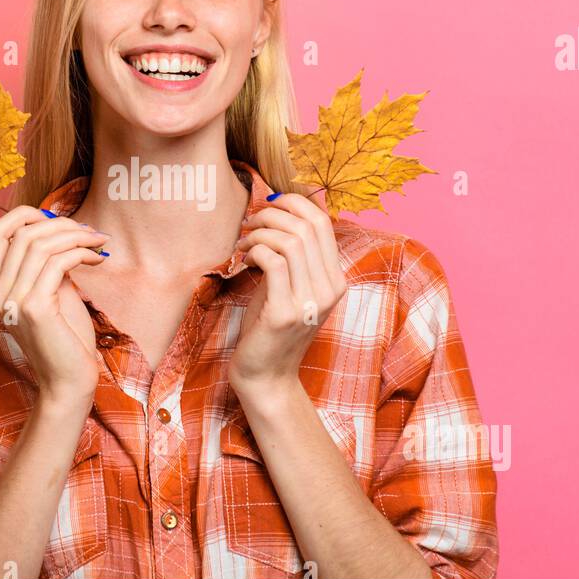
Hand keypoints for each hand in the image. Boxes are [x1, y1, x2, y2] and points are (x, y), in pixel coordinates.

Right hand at [0, 207, 109, 410]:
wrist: (69, 381)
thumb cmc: (66, 338)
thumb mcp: (53, 293)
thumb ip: (48, 264)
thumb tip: (63, 230)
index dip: (27, 214)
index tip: (60, 219)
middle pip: (21, 232)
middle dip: (60, 223)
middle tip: (90, 231)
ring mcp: (12, 300)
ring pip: (40, 244)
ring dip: (76, 236)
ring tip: (99, 242)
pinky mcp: (33, 308)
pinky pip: (58, 262)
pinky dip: (81, 253)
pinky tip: (97, 260)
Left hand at [230, 193, 346, 393]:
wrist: (266, 376)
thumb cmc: (270, 328)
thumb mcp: (289, 287)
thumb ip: (293, 256)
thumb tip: (280, 209)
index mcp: (334, 280)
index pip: (324, 223)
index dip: (295, 202)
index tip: (269, 202)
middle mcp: (329, 290)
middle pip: (307, 226)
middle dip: (272, 214)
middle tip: (250, 222)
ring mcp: (309, 302)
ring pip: (291, 241)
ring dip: (260, 232)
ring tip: (244, 242)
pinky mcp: (284, 313)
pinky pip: (273, 261)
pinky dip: (255, 250)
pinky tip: (244, 259)